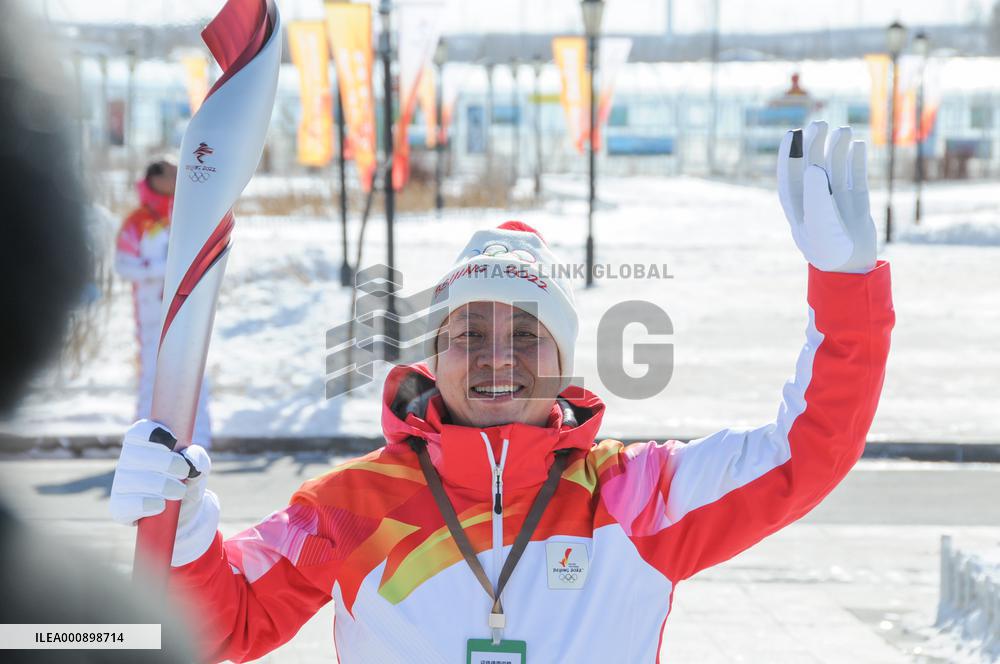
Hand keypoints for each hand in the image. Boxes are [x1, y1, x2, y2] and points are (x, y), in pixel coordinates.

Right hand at [109, 419, 218, 565]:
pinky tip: (161, 505)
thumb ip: (197, 457)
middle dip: (167, 463)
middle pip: (136, 454)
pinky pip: (129, 505)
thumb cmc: (186, 480)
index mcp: (142, 444)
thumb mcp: (198, 466)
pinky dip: (150, 504)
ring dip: (164, 486)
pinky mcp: (119, 508)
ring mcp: (120, 485)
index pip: (139, 431)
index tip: (173, 442)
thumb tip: (189, 460)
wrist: (183, 510)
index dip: (155, 434)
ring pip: (137, 480)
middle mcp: (126, 461)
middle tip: (183, 472)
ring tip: (179, 491)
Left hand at [777, 121, 876, 273]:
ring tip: (843, 132)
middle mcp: (814, 198)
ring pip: (834, 167)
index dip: (790, 153)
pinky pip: (854, 175)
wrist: (852, 266)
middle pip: (811, 164)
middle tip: (822, 125)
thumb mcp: (818, 221)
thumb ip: (815, 194)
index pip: (789, 173)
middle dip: (815, 144)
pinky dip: (855, 160)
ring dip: (837, 149)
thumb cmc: (828, 247)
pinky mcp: (855, 201)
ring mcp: (835, 198)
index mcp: (796, 204)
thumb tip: (814, 165)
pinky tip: (858, 145)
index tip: (793, 133)